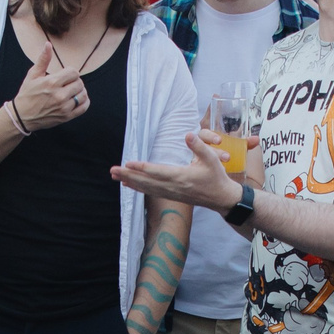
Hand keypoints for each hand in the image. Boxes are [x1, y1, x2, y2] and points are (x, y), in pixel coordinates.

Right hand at [12, 44, 89, 128]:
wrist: (22, 116)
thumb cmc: (27, 94)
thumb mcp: (33, 75)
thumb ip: (43, 60)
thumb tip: (48, 44)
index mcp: (52, 82)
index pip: (73, 72)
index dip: (70, 72)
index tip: (65, 75)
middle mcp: (59, 95)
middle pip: (79, 83)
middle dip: (74, 81)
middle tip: (67, 83)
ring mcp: (64, 107)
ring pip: (83, 95)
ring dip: (80, 91)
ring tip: (72, 91)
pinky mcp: (66, 117)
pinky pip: (83, 107)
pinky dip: (84, 102)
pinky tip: (77, 99)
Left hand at [111, 132, 244, 209]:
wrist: (221, 198)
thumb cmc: (216, 177)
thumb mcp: (212, 159)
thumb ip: (199, 147)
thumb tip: (188, 134)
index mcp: (182, 177)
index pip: (158, 172)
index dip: (142, 167)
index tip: (128, 163)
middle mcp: (173, 187)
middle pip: (147, 181)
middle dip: (129, 175)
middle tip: (112, 170)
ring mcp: (171, 193)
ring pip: (146, 188)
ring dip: (130, 181)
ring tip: (115, 176)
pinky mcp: (171, 196)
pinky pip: (151, 192)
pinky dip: (138, 188)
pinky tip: (128, 184)